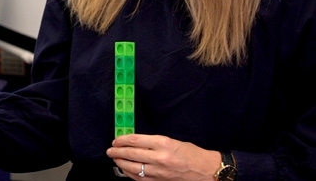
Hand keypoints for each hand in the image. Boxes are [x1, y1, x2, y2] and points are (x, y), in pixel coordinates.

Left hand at [106, 134, 220, 179]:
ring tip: (115, 159)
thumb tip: (134, 142)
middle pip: (131, 154)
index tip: (116, 140)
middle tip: (110, 150)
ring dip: (121, 163)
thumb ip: (153, 142)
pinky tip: (125, 170)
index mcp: (163, 143)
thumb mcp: (172, 141)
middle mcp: (160, 158)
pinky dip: (130, 174)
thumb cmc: (191, 154)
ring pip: (133, 168)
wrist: (207, 170)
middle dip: (117, 152)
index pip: (135, 140)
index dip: (122, 140)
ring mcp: (160, 172)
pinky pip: (140, 179)